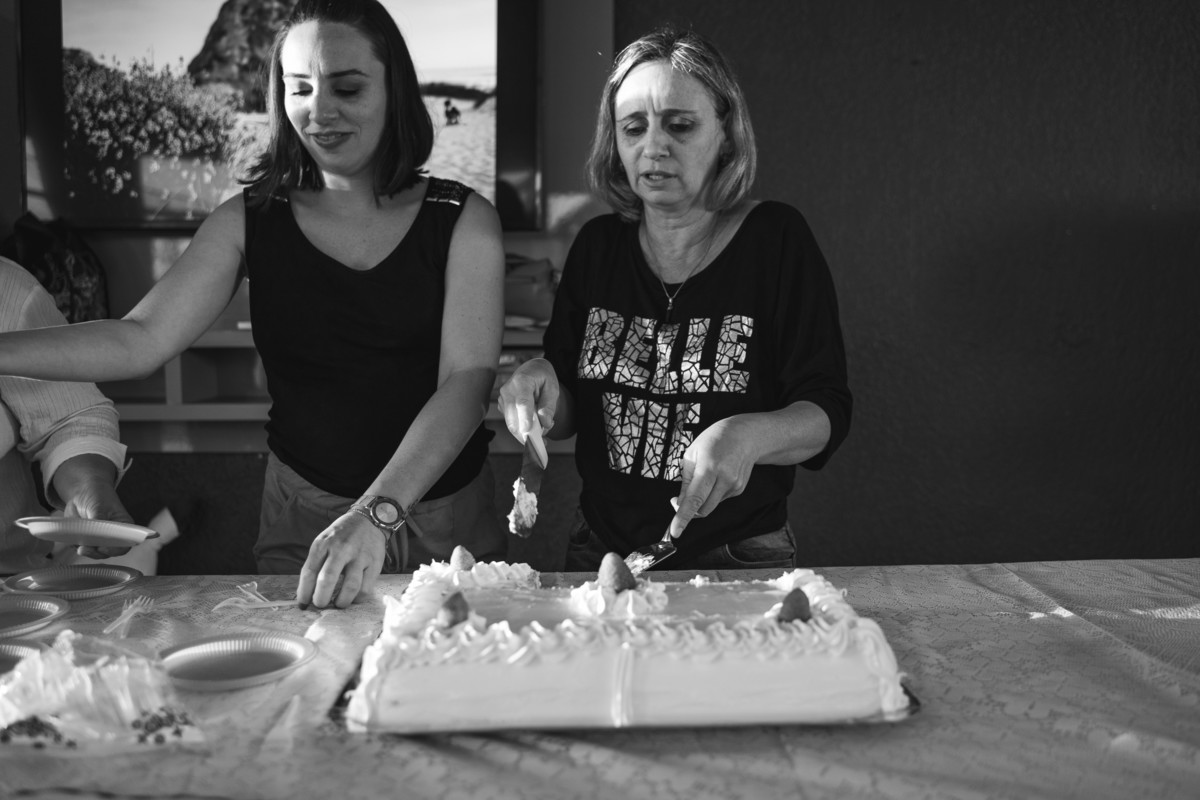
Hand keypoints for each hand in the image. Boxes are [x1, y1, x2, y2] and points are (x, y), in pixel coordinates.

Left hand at [62, 480, 135, 560]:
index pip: (124, 544)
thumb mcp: (100, 505)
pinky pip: (81, 548)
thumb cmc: (98, 496)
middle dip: (96, 553)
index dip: (115, 550)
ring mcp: (98, 539)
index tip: (103, 548)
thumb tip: (95, 533)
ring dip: (86, 551)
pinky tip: (73, 541)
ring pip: (94, 553)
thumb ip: (98, 519)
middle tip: (84, 549)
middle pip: (108, 552)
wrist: (83, 493)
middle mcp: (112, 536)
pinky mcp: (85, 540)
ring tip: (78, 546)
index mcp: (123, 527)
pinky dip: (76, 547)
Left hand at [295, 511, 387, 608]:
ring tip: (338, 604)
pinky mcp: (375, 563)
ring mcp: (359, 556)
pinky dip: (357, 598)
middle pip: (327, 580)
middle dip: (320, 599)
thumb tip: (307, 593)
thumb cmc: (341, 536)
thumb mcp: (324, 542)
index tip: (303, 604)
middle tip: (320, 604)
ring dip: (341, 602)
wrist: (368, 520)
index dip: (304, 592)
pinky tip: (353, 597)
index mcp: (323, 544)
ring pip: (350, 587)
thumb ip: (316, 564)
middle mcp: (341, 549)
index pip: (309, 572)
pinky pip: (366, 588)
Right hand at [498, 357, 557, 441]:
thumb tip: (545, 423)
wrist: (531, 370)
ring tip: (542, 427)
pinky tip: (533, 423)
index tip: (527, 430)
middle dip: (528, 433)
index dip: (524, 418)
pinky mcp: (502, 407)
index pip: (522, 403)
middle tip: (544, 441)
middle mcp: (508, 390)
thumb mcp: (552, 388)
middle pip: (514, 419)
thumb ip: (549, 406)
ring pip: (512, 425)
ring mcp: (502, 399)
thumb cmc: (543, 378)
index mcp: (522, 382)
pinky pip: (512, 424)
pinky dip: (522, 429)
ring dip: (527, 432)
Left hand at [668, 417, 755, 538]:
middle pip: (703, 509)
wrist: (746, 435)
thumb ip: (685, 481)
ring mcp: (734, 485)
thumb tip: (679, 504)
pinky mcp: (739, 489)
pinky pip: (719, 500)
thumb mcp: (692, 454)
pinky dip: (711, 495)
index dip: (683, 517)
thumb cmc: (714, 440)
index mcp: (709, 467)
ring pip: (711, 506)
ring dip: (700, 502)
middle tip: (677, 500)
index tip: (675, 531)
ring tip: (700, 481)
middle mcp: (724, 479)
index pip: (694, 499)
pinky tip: (715, 478)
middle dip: (688, 510)